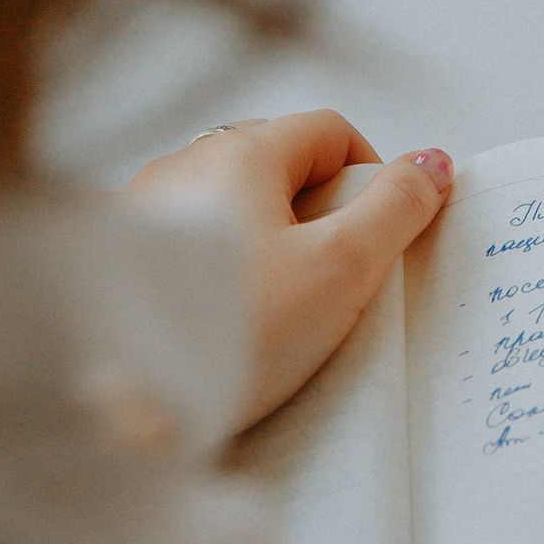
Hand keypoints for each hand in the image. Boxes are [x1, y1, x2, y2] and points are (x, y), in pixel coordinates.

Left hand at [123, 111, 452, 429]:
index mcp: (240, 152)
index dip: (370, 175)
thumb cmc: (232, 335)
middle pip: (277, 163)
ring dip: (266, 240)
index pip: (330, 130)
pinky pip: (186, 243)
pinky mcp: (113, 260)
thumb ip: (397, 208)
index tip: (380, 232)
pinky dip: (217, 268)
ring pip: (229, 204)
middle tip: (332, 277)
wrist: (118, 413)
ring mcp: (140, 209)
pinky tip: (220, 320)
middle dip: (317, 210)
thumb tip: (431, 163)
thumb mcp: (342, 269)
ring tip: (275, 308)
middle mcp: (183, 163)